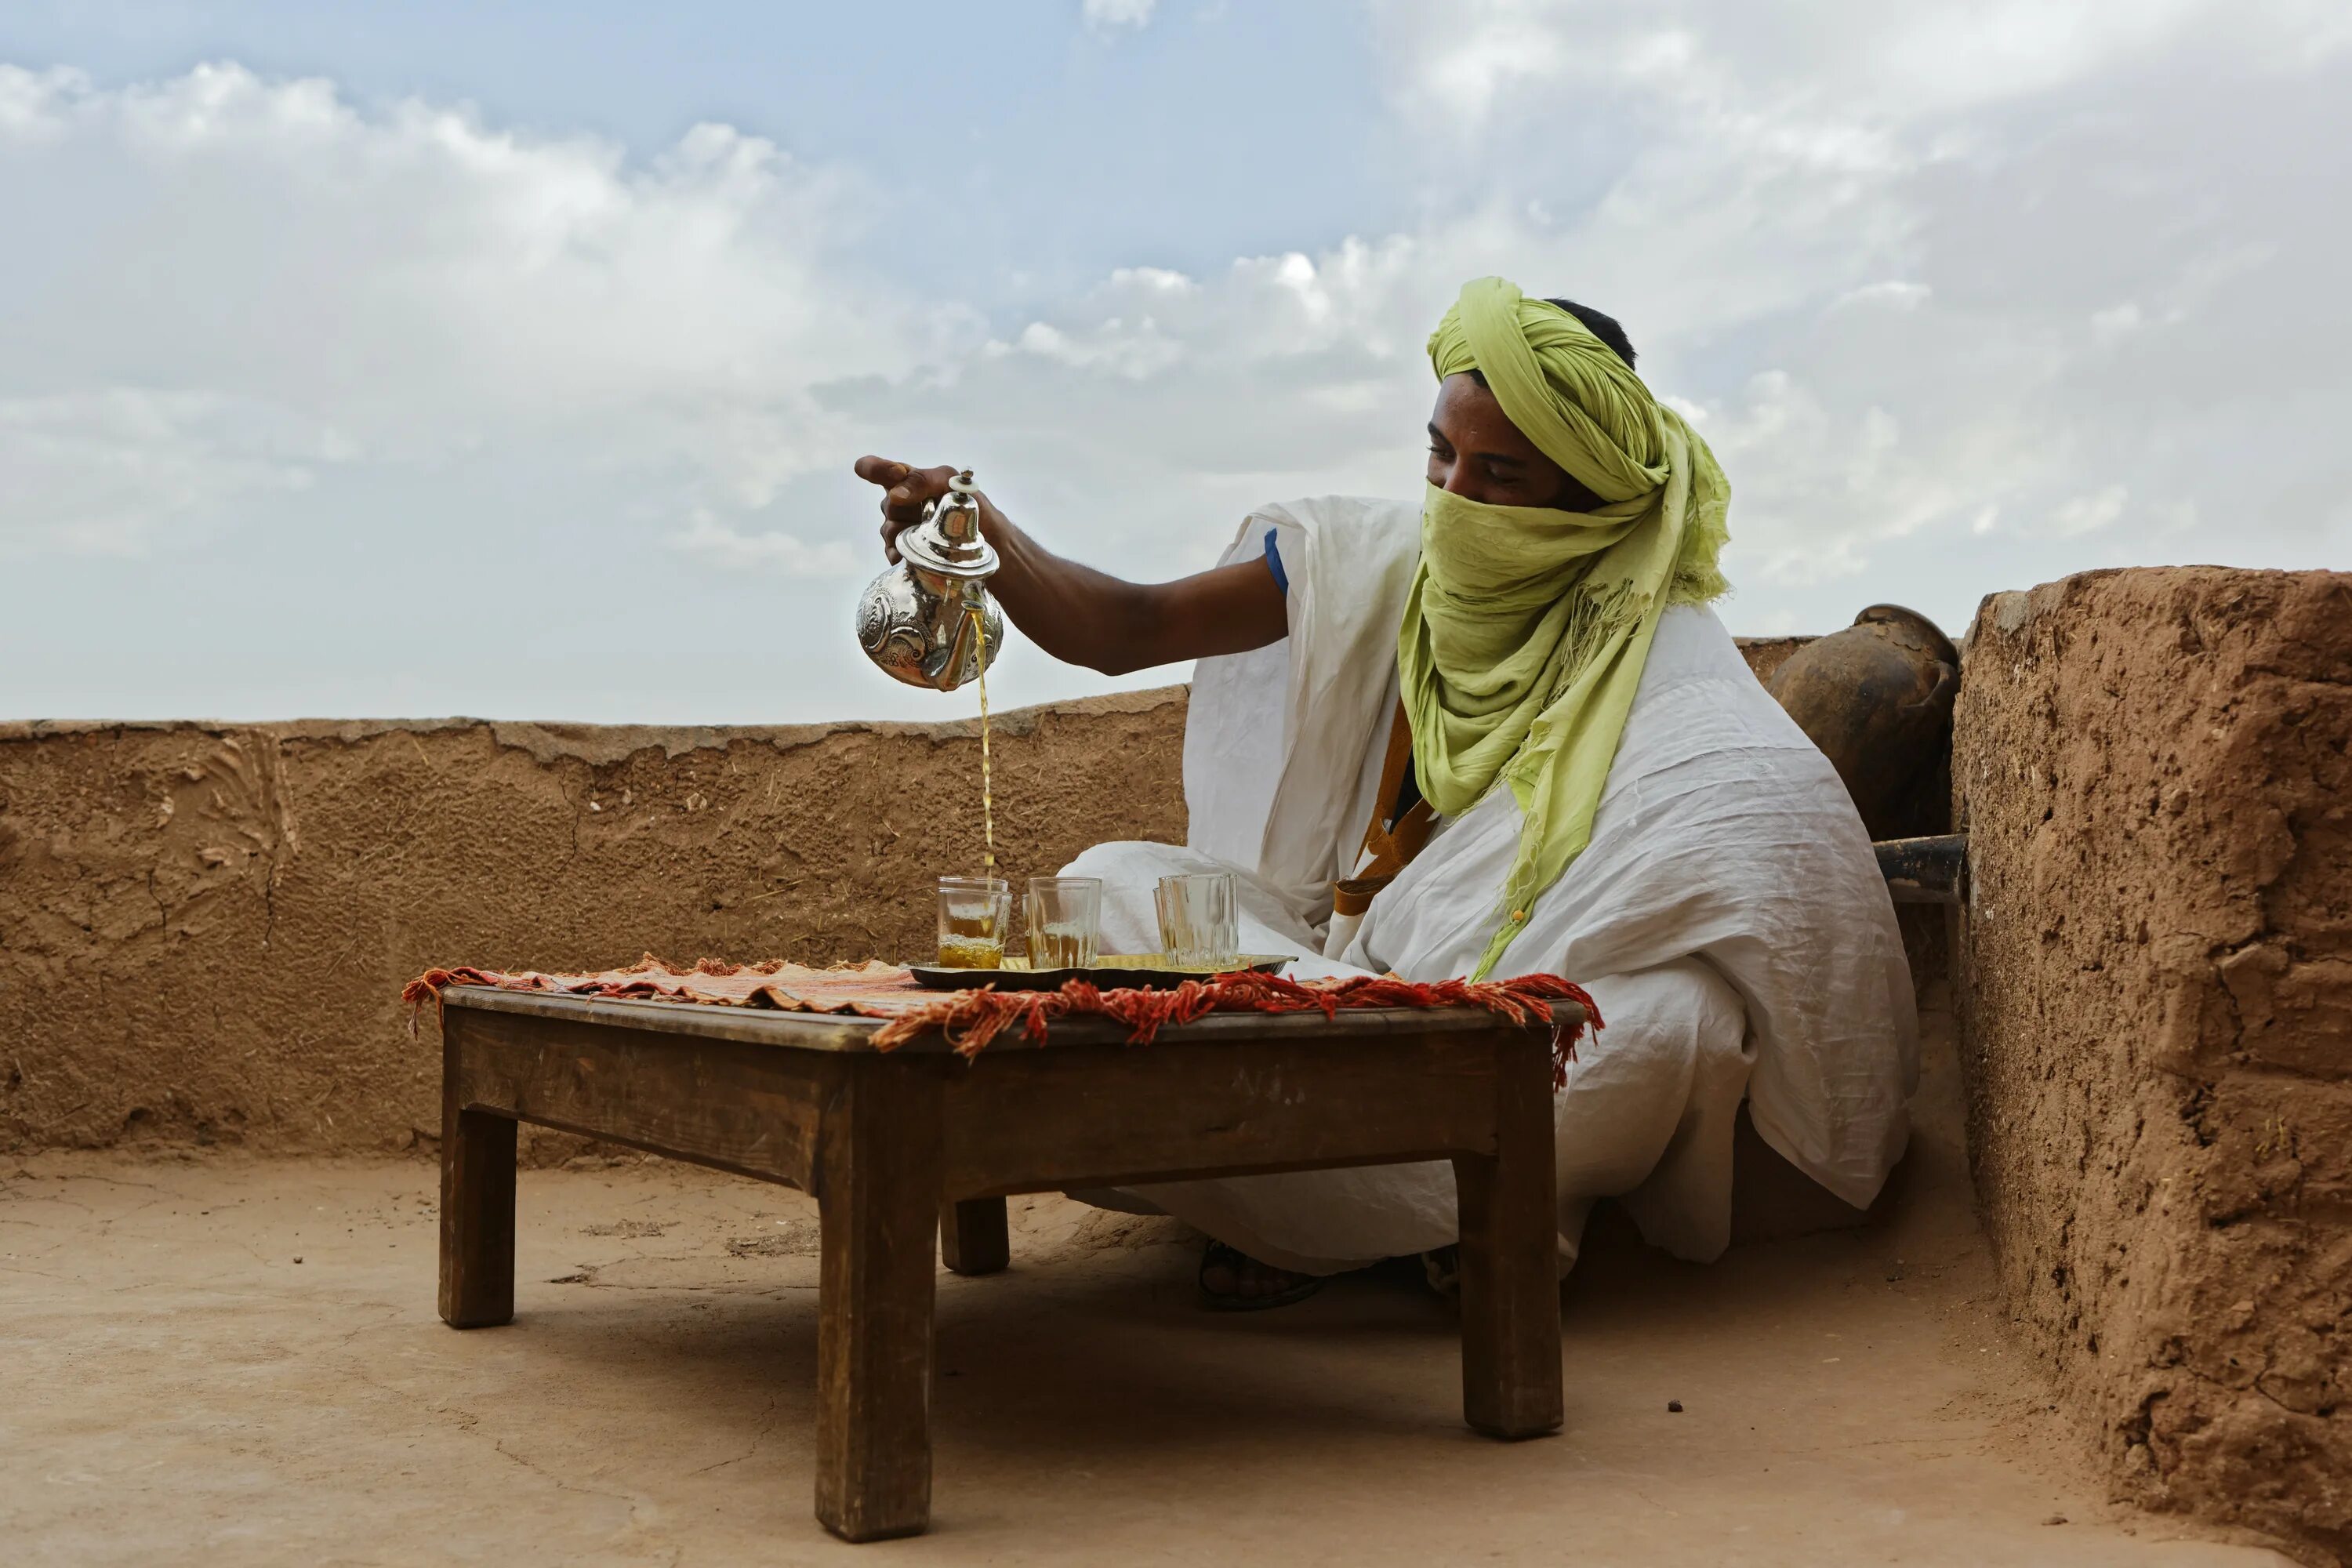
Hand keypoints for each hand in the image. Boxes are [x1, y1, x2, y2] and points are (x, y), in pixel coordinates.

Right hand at [854, 456, 976, 563]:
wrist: (990, 543)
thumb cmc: (973, 506)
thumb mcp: (953, 484)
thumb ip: (923, 480)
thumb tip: (895, 494)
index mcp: (909, 481)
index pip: (875, 469)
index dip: (876, 469)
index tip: (896, 474)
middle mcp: (900, 505)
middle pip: (887, 504)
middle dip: (908, 509)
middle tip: (934, 512)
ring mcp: (899, 530)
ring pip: (889, 530)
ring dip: (909, 533)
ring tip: (933, 534)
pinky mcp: (902, 554)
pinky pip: (893, 553)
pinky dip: (906, 553)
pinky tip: (922, 553)